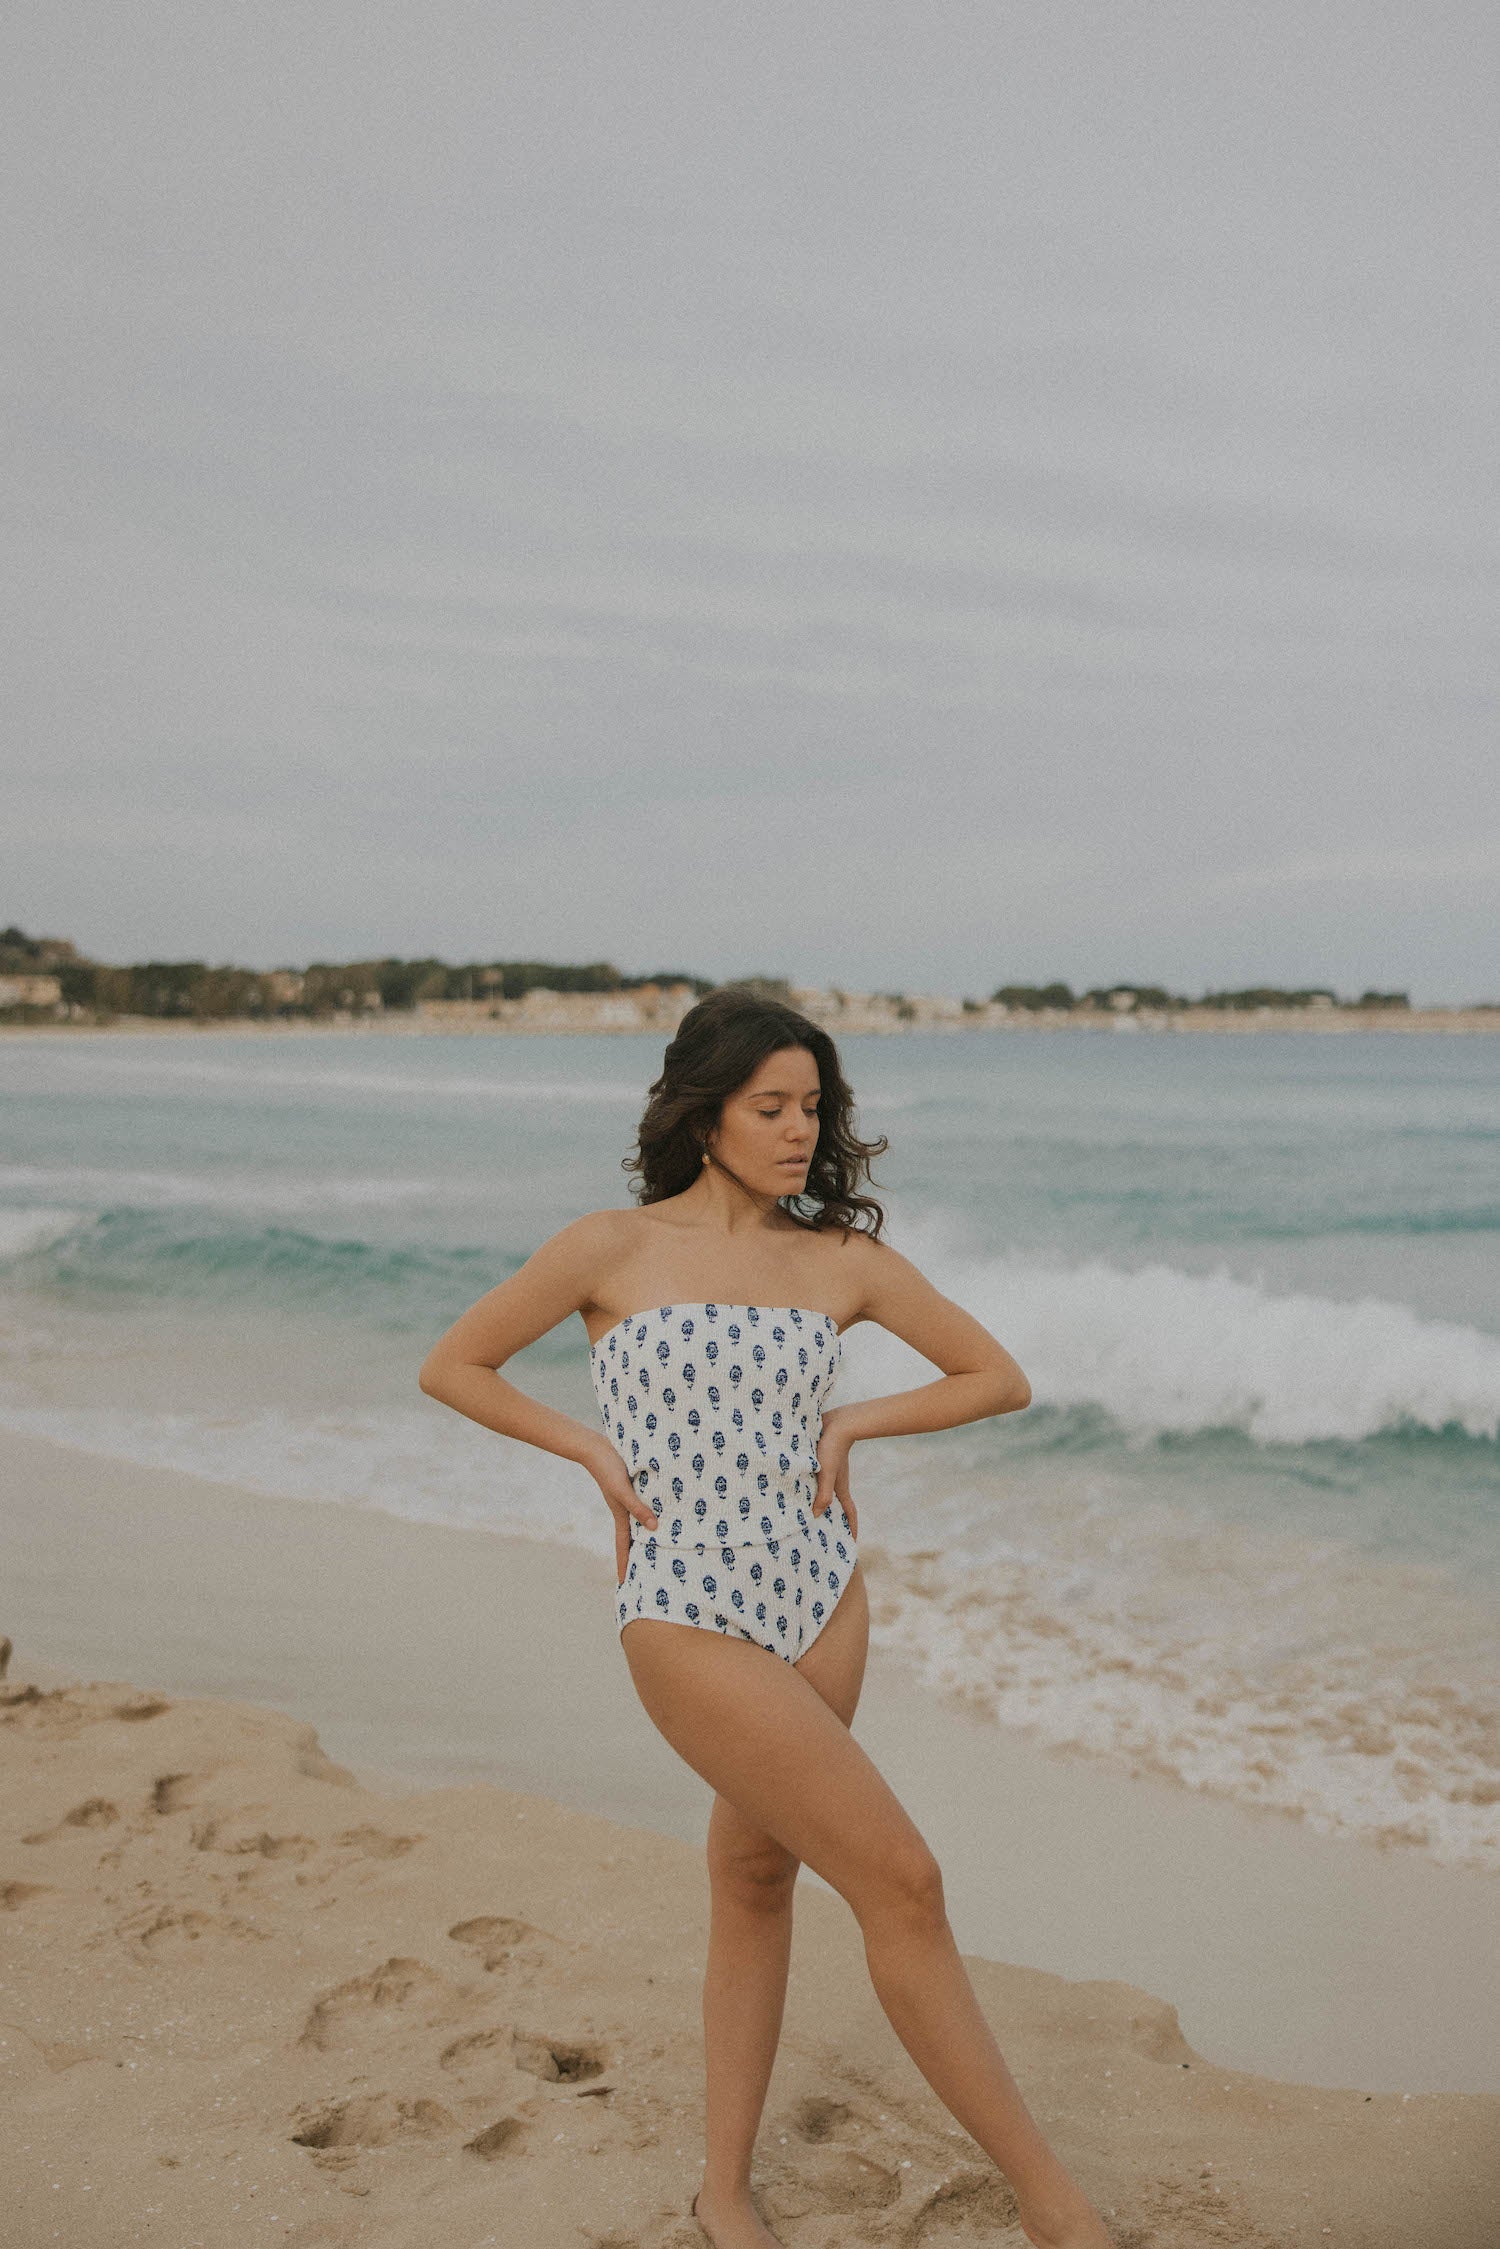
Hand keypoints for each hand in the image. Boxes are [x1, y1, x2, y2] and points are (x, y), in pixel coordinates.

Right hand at [585, 1439, 659, 1585]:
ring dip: (647, 1533)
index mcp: (621, 1516)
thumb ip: (638, 1508)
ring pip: (640, 1522)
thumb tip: (654, 1528)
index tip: (624, 1584)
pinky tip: (661, 1510)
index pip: (623, 1547)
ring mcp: (627, 1500)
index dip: (624, 1565)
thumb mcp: (623, 1491)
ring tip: (660, 1544)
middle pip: (633, 1538)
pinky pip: (643, 1506)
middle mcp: (624, 1511)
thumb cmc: (609, 1469)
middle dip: (638, 1554)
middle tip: (647, 1571)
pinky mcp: (632, 1488)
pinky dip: (650, 1513)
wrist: (596, 1448)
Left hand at [810, 1408, 858, 1536]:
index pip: (849, 1513)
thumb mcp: (826, 1473)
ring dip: (819, 1505)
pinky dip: (810, 1490)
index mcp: (840, 1488)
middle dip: (834, 1520)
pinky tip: (797, 1490)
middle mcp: (836, 1482)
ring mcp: (829, 1473)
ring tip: (807, 1516)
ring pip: (824, 1494)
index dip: (852, 1528)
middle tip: (826, 1535)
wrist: (836, 1423)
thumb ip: (823, 1494)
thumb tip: (815, 1516)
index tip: (852, 1543)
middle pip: (837, 1506)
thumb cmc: (831, 1448)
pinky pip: (816, 1482)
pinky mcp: (821, 1463)